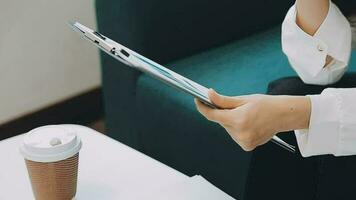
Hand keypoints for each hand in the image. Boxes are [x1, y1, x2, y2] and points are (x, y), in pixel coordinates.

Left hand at [195, 89, 310, 150]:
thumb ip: (223, 100)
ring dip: (231, 122)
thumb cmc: (265, 105)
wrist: (283, 115)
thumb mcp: (243, 99)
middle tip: (235, 107)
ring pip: (227, 129)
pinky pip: (235, 135)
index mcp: (239, 119)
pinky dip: (237, 129)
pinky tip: (248, 124)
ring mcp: (244, 141)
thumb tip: (208, 95)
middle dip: (223, 114)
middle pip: (221, 122)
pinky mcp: (247, 146)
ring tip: (245, 116)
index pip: (213, 115)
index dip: (203, 108)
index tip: (198, 101)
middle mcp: (240, 133)